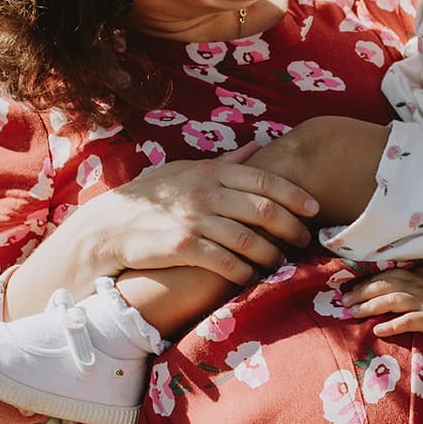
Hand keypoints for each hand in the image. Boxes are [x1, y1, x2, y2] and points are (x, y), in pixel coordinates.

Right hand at [76, 143, 319, 284]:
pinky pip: (225, 262)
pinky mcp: (182, 247)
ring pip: (248, 239)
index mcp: (210, 171)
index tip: (314, 208)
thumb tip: (258, 146)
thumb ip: (225, 162)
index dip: (294, 195)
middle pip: (263, 209)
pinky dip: (244, 271)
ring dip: (271, 253)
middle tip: (305, 239)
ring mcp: (193, 220)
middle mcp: (205, 193)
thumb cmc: (152, 197)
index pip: (264, 180)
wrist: (108, 225)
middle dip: (291, 226)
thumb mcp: (186, 170)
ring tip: (282, 261)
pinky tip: (253, 277)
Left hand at [341, 265, 422, 341]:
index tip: (349, 289)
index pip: (386, 276)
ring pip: (390, 301)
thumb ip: (417, 275)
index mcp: (416, 277)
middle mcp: (416, 287)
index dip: (366, 282)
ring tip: (352, 313)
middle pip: (382, 286)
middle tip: (343, 301)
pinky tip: (378, 330)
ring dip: (369, 307)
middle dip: (360, 293)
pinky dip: (391, 325)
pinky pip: (407, 321)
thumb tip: (399, 273)